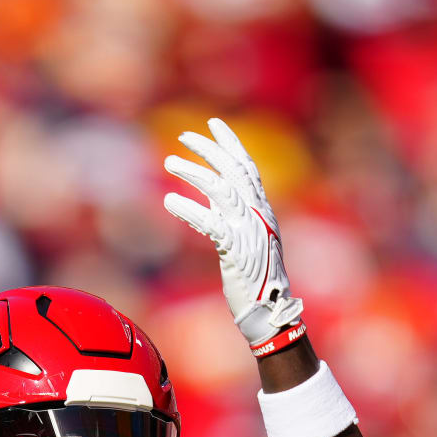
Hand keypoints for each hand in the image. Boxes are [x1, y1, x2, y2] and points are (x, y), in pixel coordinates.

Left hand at [163, 118, 304, 355]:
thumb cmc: (255, 280)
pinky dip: (188, 210)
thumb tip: (212, 200)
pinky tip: (168, 201)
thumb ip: (232, 217)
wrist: (268, 312)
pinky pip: (209, 222)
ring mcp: (248, 231)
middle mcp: (258, 215)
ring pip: (221, 189)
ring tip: (170, 162)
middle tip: (184, 137)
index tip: (214, 124)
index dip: (231, 143)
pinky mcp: (235, 250)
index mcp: (262, 211)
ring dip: (193, 171)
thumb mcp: (246, 241)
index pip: (247, 167)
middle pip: (234, 170)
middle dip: (209, 149)